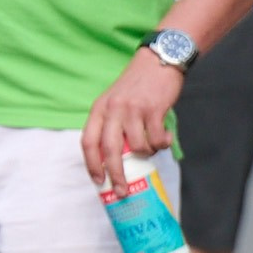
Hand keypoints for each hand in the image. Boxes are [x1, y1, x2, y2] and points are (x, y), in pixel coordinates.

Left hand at [81, 50, 185, 185]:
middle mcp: (112, 110)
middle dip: (115, 174)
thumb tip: (115, 159)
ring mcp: (133, 110)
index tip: (97, 182)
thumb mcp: (114, 102)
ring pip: (138, 146)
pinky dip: (162, 144)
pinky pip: (157, 138)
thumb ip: (111, 125)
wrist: (157, 62)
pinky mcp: (154, 109)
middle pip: (109, 150)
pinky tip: (165, 137)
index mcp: (99, 110)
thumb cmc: (135, 86)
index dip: (91, 164)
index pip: (87, 142)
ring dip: (147, 154)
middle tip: (122, 190)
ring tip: (153, 147)